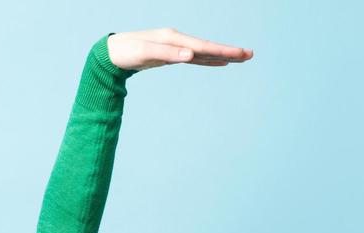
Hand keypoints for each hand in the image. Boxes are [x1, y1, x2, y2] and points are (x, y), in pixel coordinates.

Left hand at [106, 28, 253, 72]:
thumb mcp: (145, 53)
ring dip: (222, 55)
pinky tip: (219, 62)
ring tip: (240, 58)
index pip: (203, 46)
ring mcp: (176, 47)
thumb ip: (169, 54)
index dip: (223, 51)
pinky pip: (196, 57)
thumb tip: (191, 56)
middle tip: (250, 55)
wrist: (113, 52)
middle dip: (229, 51)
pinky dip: (209, 59)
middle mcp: (178, 40)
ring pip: (204, 52)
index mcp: (174, 39)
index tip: (240, 54)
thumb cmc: (127, 51)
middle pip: (208, 47)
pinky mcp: (173, 55)